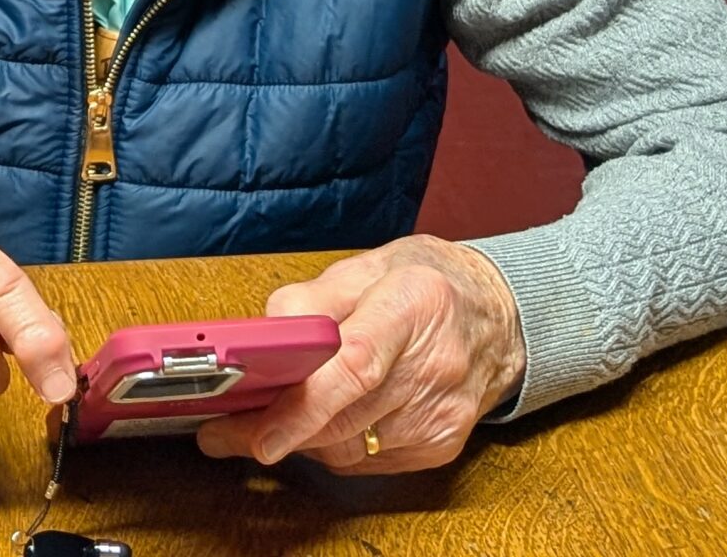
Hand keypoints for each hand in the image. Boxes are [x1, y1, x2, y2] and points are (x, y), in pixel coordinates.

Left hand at [195, 236, 525, 474]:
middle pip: (345, 417)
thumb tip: (265, 338)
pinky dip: (336, 446)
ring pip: (350, 447)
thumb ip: (310, 300)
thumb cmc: (427, 285)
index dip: (302, 406)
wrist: (500, 318)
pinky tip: (326, 422)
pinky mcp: (442, 444)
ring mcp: (441, 412)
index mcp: (411, 305)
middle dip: (277, 431)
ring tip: (271, 420)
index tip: (258, 430)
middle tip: (226, 431)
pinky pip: (369, 460)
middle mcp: (433, 364)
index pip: (353, 367)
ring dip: (303, 439)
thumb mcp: (366, 266)